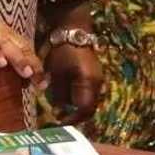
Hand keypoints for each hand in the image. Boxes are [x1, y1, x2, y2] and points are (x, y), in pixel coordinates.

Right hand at [0, 8, 43, 84]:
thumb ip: (1, 52)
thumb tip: (15, 72)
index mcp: (4, 33)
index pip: (26, 47)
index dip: (36, 63)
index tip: (44, 81)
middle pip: (20, 47)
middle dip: (32, 64)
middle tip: (40, 81)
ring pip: (6, 45)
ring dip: (18, 59)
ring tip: (26, 73)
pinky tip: (1, 63)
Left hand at [40, 0, 102, 124]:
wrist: (74, 32)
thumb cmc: (62, 51)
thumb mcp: (55, 73)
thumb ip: (58, 94)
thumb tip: (59, 110)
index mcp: (88, 82)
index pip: (84, 110)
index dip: (71, 119)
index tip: (58, 123)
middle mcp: (97, 83)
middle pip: (90, 108)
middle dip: (75, 117)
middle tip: (60, 121)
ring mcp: (98, 80)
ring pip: (90, 102)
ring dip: (77, 109)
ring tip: (62, 112)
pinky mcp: (95, 77)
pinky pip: (89, 94)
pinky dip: (79, 100)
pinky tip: (67, 100)